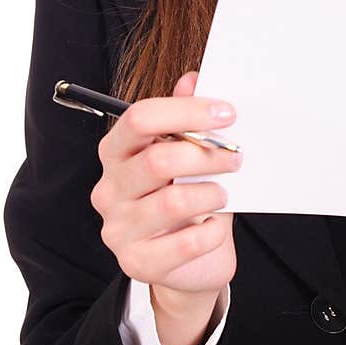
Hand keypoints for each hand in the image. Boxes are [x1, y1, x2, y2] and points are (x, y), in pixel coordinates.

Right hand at [90, 70, 241, 302]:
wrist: (188, 265)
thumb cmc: (186, 203)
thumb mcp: (186, 157)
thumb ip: (184, 120)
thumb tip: (193, 79)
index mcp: (116, 153)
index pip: (139, 119)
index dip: (186, 112)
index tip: (227, 113)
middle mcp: (109, 189)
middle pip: (158, 159)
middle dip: (208, 154)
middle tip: (236, 156)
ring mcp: (118, 228)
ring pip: (174, 202)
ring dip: (212, 194)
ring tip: (222, 195)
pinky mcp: (137, 262)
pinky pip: (186, 242)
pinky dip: (212, 232)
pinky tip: (215, 227)